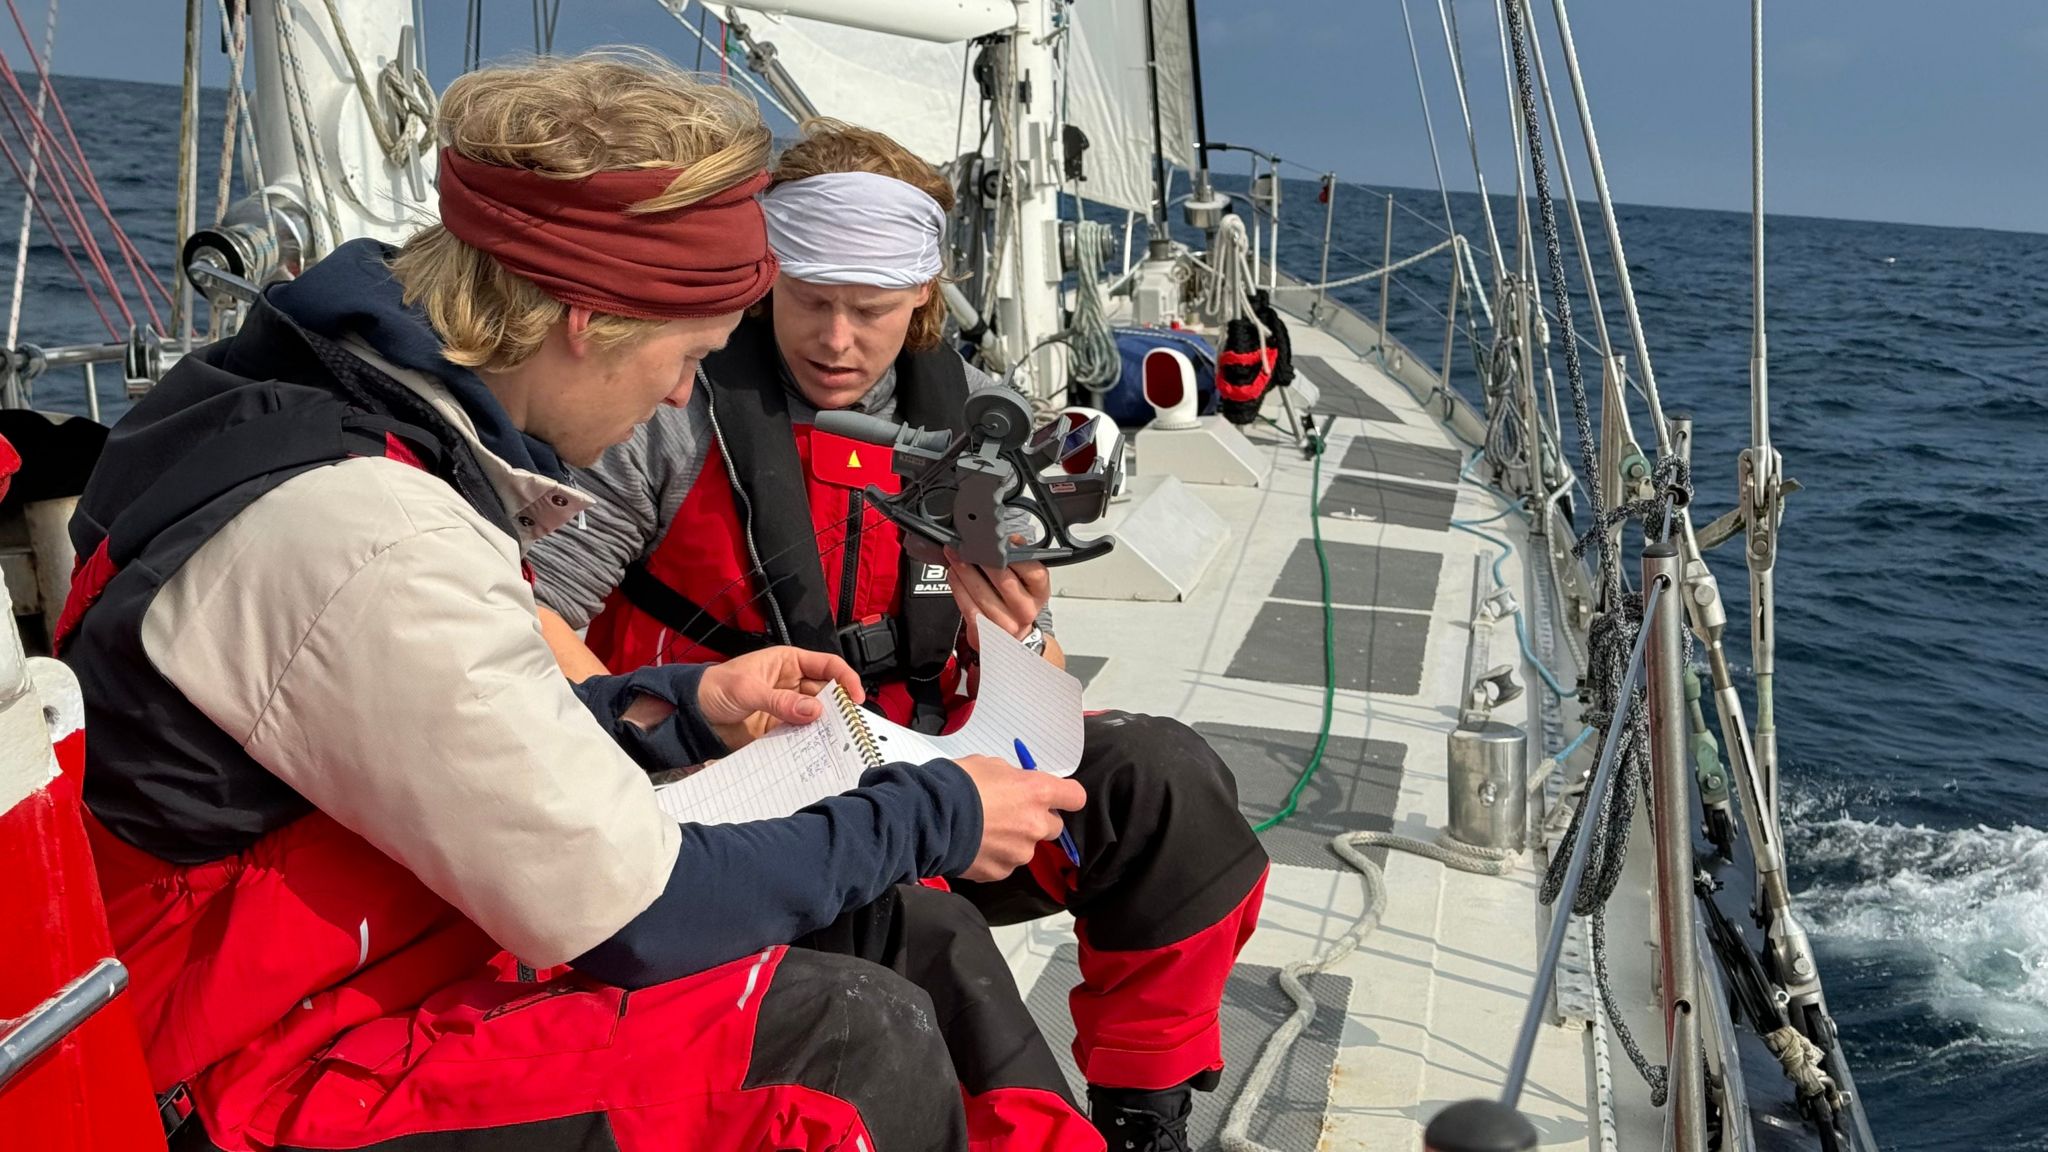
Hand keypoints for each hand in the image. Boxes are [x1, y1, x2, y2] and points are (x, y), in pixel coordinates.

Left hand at [696, 647, 863, 749]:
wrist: (692, 715)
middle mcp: (793, 684)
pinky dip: (809, 742)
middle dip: (838, 708)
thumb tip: (814, 711)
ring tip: (834, 740)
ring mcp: (788, 708)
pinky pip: (801, 735)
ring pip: (817, 716)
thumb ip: (780, 701)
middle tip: (847, 725)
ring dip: (825, 727)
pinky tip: (815, 749)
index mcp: (789, 663)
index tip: (855, 698)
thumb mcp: (748, 690)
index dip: (845, 679)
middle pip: (827, 694)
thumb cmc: (715, 688)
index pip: (827, 665)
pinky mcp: (780, 729)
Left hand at [945, 542, 1050, 649]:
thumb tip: (1010, 540)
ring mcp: (1005, 625)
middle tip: (967, 545)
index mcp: (1039, 593)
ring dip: (964, 572)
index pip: (1034, 571)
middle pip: (1004, 580)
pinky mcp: (985, 634)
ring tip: (955, 556)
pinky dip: (958, 588)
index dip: (1016, 554)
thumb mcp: (1026, 581)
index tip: (999, 542)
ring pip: (981, 594)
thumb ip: (1019, 560)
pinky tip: (954, 575)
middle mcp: (1026, 611)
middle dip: (982, 559)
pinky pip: (968, 607)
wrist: (1012, 636)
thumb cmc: (1016, 603)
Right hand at [952, 754, 1085, 881]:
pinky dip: (994, 857)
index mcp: (1038, 792)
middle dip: (1037, 820)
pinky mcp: (1001, 872)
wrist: (929, 818)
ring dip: (1014, 841)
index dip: (1065, 797)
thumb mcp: (989, 765)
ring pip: (1027, 848)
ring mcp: (1020, 852)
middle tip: (1011, 814)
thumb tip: (1015, 785)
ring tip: (984, 831)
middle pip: (1054, 827)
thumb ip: (1012, 778)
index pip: (1075, 797)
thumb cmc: (958, 784)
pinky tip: (974, 845)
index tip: (1055, 797)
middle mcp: (1036, 825)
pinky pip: (1005, 864)